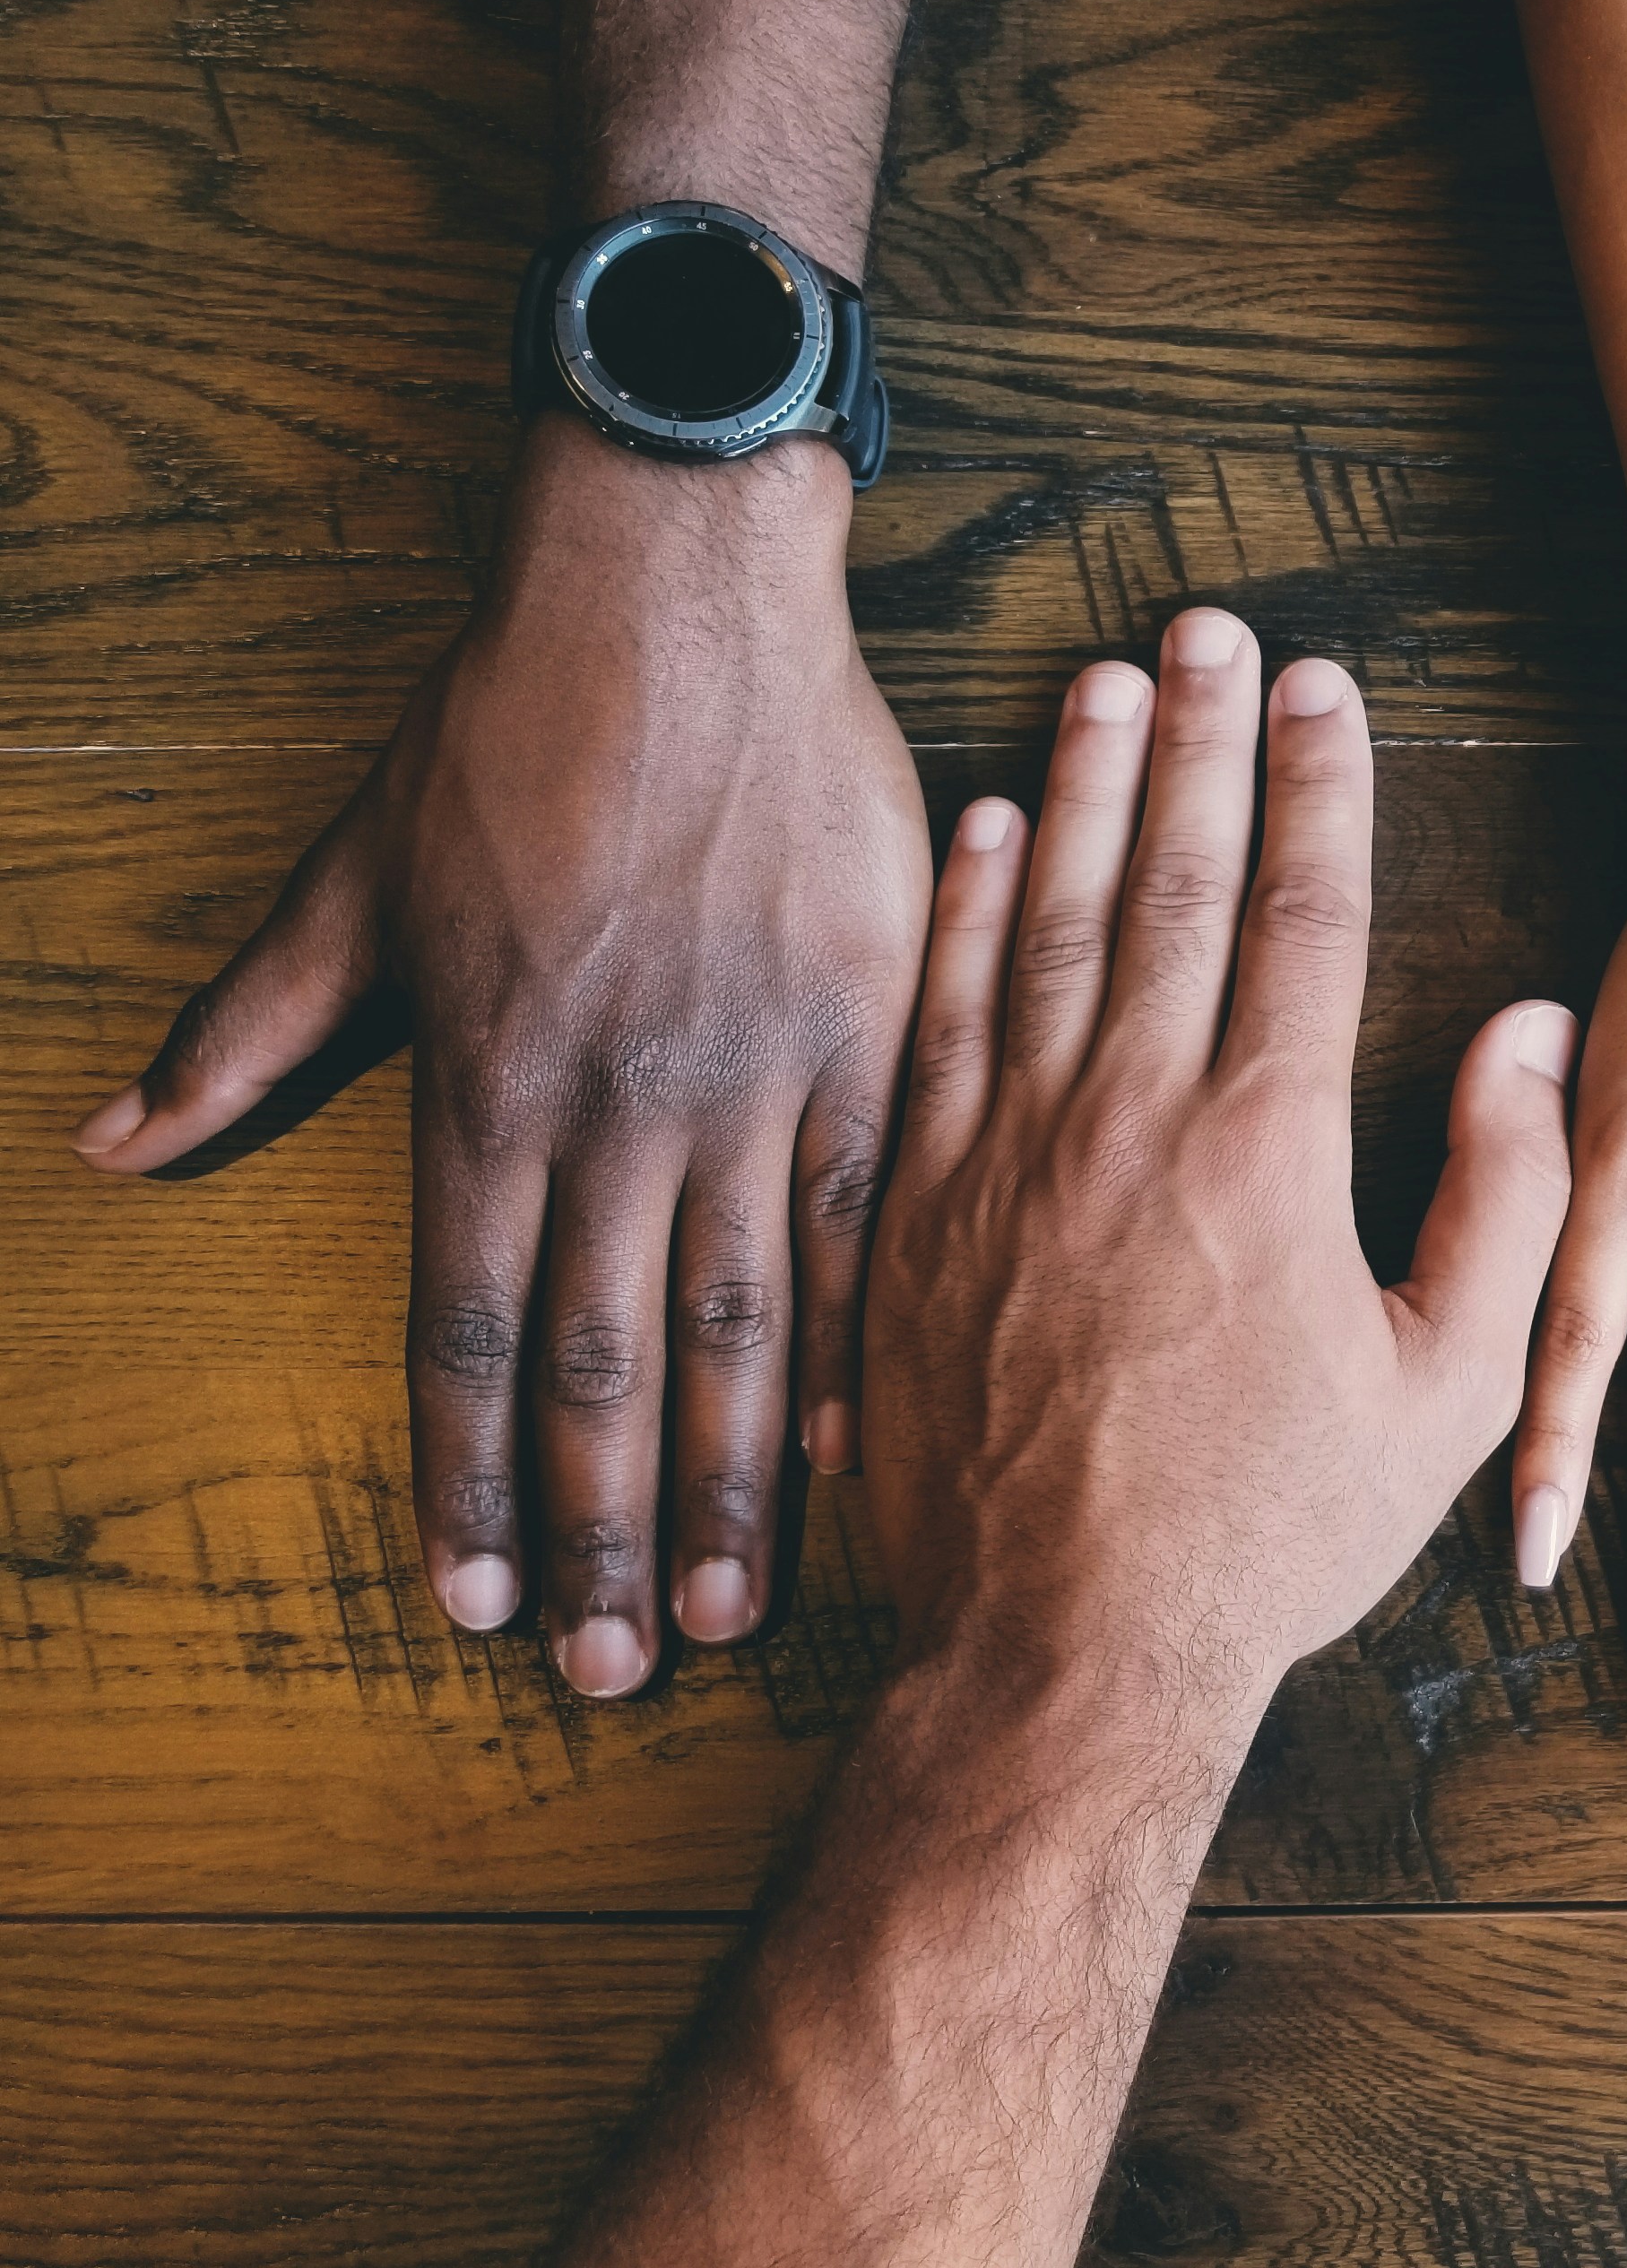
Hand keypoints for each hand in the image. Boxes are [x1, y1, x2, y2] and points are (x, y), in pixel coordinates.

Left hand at [71, 418, 928, 1691]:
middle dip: (596, 1533)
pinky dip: (862, 1337)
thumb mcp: (351, 874)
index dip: (464, 1483)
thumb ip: (250, 1025)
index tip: (469, 1606)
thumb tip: (114, 1144)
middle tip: (611, 1671)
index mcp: (487, 1079)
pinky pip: (871, 1214)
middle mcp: (619, 1104)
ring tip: (725, 1606)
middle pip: (601, 1361)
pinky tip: (858, 1447)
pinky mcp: (867, 1028)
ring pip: (742, 1318)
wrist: (678, 596)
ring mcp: (753, 1073)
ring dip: (726, 1478)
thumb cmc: (507, 724)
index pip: (464, 1329)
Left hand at [858, 612, 1577, 1702]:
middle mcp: (1128, 1120)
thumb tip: (1525, 1036)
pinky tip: (986, 831)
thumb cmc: (1269, 1533)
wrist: (1061, 1652)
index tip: (1327, 689)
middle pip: (1169, 883)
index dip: (1318, 788)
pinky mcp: (913, 1208)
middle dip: (1200, 742)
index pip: (1299, 917)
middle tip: (1211, 630)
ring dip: (1082, 789)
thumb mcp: (1446, 1390)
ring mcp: (1006, 1155)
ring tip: (1106, 680)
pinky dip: (964, 915)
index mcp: (1267, 1150)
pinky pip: (939, 1020)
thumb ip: (1505, 1199)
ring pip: (1047, 924)